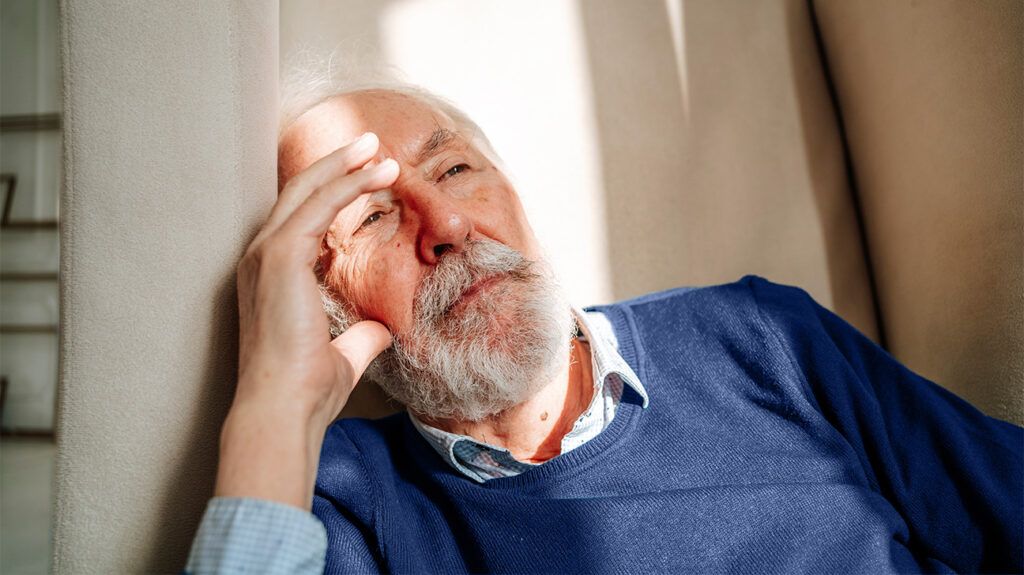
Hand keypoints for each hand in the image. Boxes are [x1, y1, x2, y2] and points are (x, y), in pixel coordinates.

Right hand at [215, 132, 398, 508]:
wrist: (282, 409)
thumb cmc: (306, 390)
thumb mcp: (343, 356)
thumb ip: (360, 338)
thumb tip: (381, 330)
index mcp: (271, 277)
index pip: (301, 218)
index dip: (332, 192)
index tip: (366, 175)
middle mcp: (260, 258)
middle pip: (299, 193)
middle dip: (335, 164)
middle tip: (369, 143)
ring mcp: (265, 254)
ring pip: (307, 191)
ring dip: (344, 165)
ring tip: (378, 146)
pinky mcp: (280, 257)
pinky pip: (319, 206)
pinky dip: (349, 184)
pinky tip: (379, 173)